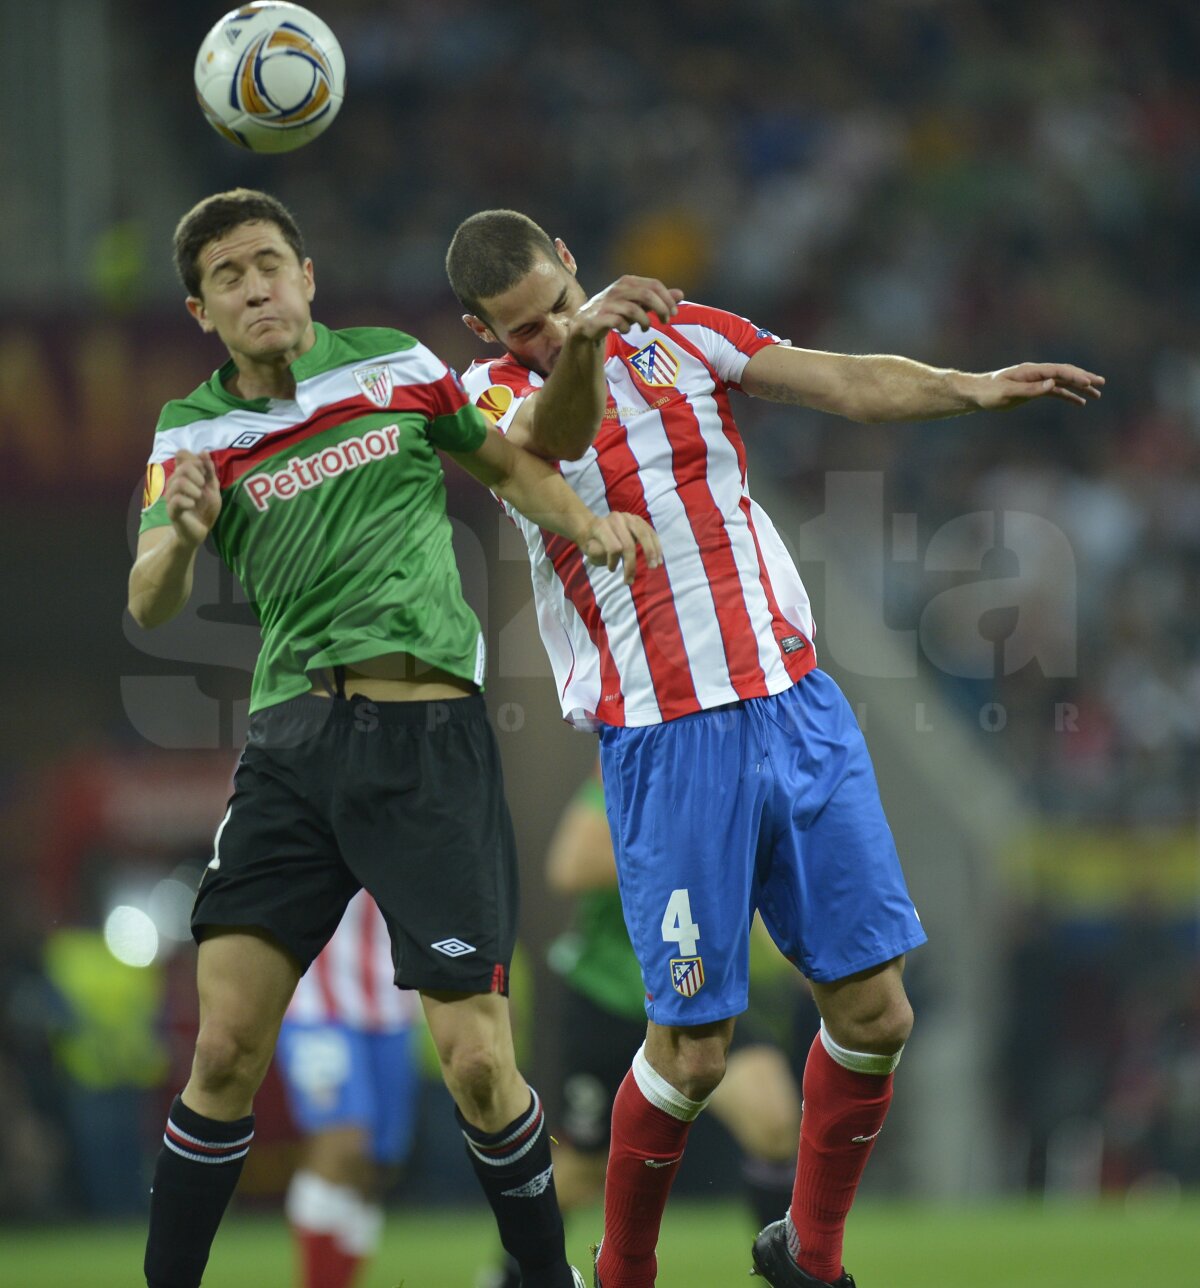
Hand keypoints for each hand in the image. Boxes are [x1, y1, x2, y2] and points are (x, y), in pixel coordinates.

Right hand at [165, 449, 221, 546]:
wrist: (200, 531)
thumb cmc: (205, 508)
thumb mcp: (212, 488)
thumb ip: (209, 471)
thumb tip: (203, 451)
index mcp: (183, 475)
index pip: (182, 454)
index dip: (196, 460)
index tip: (204, 473)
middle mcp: (174, 482)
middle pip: (183, 467)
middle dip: (199, 476)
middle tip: (202, 488)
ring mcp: (171, 496)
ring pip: (179, 482)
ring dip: (195, 489)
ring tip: (198, 498)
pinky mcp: (171, 510)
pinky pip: (177, 499)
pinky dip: (189, 501)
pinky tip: (192, 505)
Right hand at [571, 276, 684, 342]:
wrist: (585, 323)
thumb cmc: (615, 312)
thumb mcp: (638, 303)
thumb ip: (657, 299)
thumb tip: (681, 294)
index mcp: (628, 282)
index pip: (654, 285)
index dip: (667, 298)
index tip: (674, 312)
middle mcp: (618, 289)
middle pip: (647, 295)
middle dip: (661, 308)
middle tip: (666, 321)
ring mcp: (608, 303)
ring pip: (633, 309)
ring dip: (645, 321)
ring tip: (646, 328)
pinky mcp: (599, 317)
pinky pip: (618, 322)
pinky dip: (626, 328)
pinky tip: (626, 330)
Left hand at [583, 511, 662, 585]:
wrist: (596, 528)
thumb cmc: (594, 543)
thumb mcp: (590, 550)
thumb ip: (597, 553)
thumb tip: (613, 557)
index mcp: (601, 526)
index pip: (613, 547)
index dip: (613, 561)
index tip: (611, 570)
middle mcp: (616, 519)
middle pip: (628, 544)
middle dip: (632, 564)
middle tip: (631, 580)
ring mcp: (629, 517)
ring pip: (644, 535)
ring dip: (651, 553)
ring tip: (654, 567)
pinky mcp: (639, 520)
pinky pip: (651, 532)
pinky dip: (656, 546)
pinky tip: (659, 559)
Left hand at [975, 362, 1104, 409]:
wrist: (976, 393)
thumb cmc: (989, 392)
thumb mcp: (1008, 392)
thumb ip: (1030, 389)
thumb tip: (1052, 384)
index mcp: (1031, 370)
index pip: (1058, 371)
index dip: (1074, 375)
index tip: (1088, 382)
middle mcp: (1036, 373)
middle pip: (1065, 373)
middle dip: (1084, 378)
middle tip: (1101, 383)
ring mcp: (1036, 381)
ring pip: (1063, 382)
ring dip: (1080, 387)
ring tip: (1097, 393)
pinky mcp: (1033, 390)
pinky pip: (1055, 392)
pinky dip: (1068, 396)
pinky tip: (1080, 403)